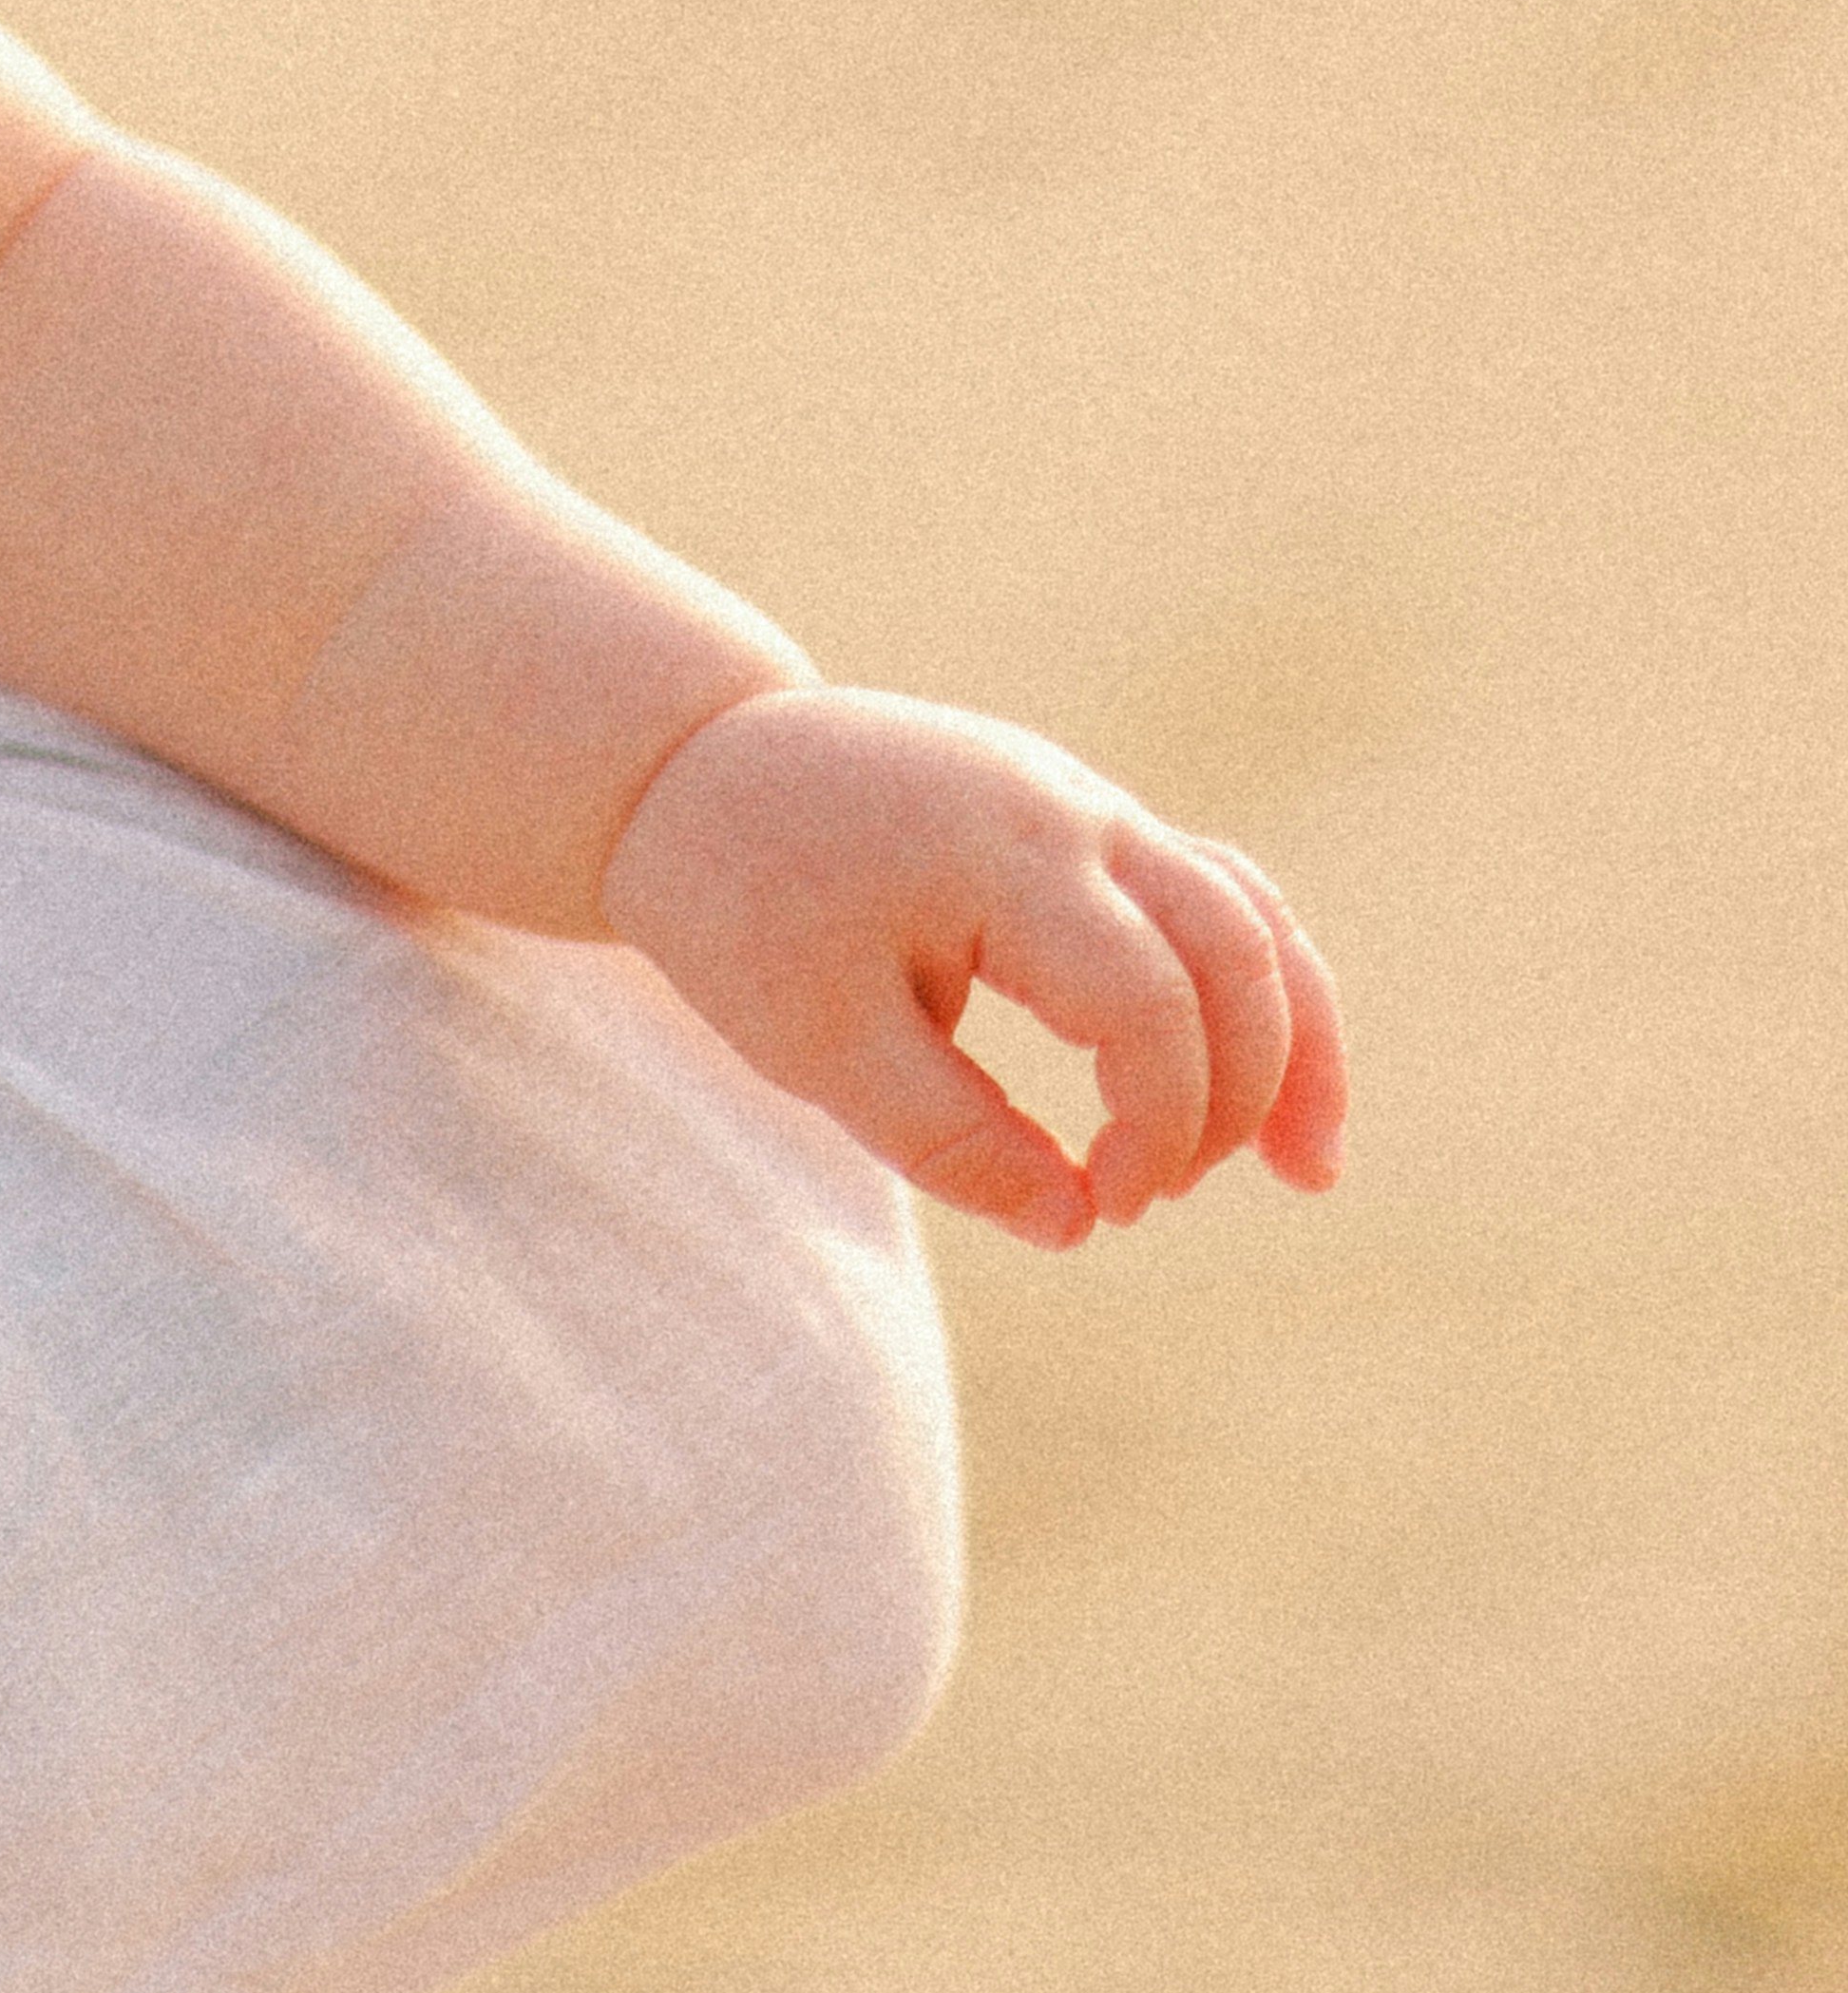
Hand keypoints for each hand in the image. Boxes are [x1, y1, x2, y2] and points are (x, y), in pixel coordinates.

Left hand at [601, 686, 1349, 1246]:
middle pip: (1234, 951)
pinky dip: (1255, 988)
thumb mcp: (811, 1037)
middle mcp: (1072, 812)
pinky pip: (1213, 896)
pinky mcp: (1082, 821)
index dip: (1157, 1122)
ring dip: (1294, 1041)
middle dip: (1243, 1091)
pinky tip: (1258, 1085)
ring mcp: (1087, 803)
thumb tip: (1077, 1225)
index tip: (1109, 1207)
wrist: (687, 767)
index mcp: (1003, 855)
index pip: (1146, 1002)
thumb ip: (945, 1135)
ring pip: (1248, 916)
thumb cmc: (736, 901)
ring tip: (1306, 1169)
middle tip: (1163, 1197)